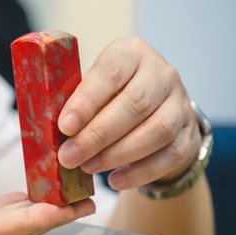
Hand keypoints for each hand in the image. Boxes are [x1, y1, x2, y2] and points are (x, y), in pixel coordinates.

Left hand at [57, 37, 199, 189]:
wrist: (155, 109)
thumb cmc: (112, 96)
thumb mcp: (95, 86)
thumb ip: (76, 99)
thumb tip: (45, 129)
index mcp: (131, 53)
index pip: (110, 73)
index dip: (86, 101)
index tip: (64, 126)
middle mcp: (162, 73)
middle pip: (134, 104)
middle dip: (97, 135)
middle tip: (69, 157)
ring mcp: (181, 102)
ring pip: (156, 130)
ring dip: (118, 154)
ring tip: (88, 168)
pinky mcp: (190, 132)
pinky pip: (171, 155)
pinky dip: (142, 172)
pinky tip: (115, 181)